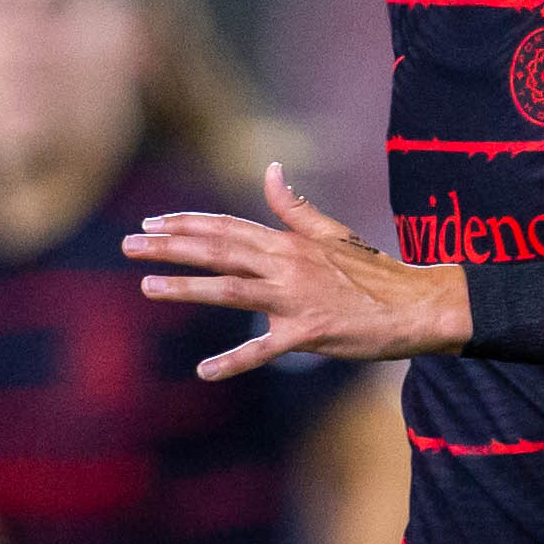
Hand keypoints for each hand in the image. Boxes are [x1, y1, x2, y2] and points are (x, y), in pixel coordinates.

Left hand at [128, 162, 461, 378]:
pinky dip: (234, 361)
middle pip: (218, 250)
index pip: (226, 227)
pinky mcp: (308, 333)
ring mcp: (295, 298)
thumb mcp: (332, 234)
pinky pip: (264, 349)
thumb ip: (294, 207)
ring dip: (187, 288)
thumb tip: (271, 171)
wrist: (414, 306)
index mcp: (288, 242)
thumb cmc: (372, 273)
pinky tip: (204, 371)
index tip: (150, 224)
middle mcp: (286, 264)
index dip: (185, 224)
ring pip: (231, 290)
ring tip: (148, 286)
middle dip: (170, 246)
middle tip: (129, 245)